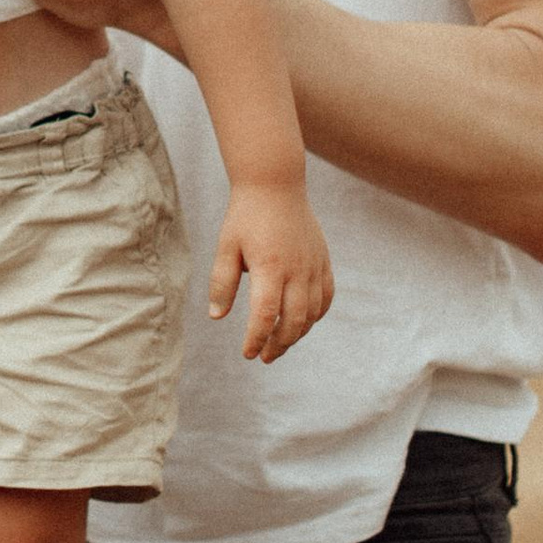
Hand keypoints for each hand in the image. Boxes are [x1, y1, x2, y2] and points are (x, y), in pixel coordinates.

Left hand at [209, 182, 333, 360]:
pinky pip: (325, 297)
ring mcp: (314, 266)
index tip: (248, 354)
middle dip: (279, 344)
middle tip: (264, 357)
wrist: (276, 185)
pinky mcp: (323, 261)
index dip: (257, 339)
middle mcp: (297, 269)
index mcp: (270, 267)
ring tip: (279, 344)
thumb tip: (217, 317)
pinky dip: (315, 316)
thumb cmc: (246, 217)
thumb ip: (221, 283)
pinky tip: (301, 323)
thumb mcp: (226, 248)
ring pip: (312, 313)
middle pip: (293, 320)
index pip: (266, 315)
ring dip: (297, 334)